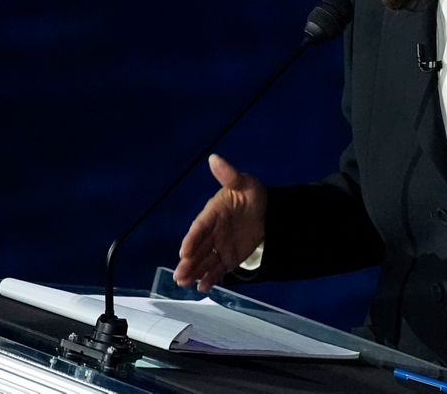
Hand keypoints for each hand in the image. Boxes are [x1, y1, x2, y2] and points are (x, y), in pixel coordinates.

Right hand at [173, 154, 266, 291]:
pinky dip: (211, 278)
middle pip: (198, 248)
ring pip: (204, 261)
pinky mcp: (228, 257)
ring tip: (185, 283)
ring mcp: (219, 246)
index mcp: (212, 213)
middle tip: (179, 274)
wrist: (267, 211)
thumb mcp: (244, 183)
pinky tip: (203, 287)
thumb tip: (214, 158)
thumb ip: (229, 175)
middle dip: (188, 261)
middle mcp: (212, 232)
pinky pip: (218, 269)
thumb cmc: (251, 194)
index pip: (200, 227)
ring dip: (195, 271)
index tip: (184, 251)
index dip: (192, 239)